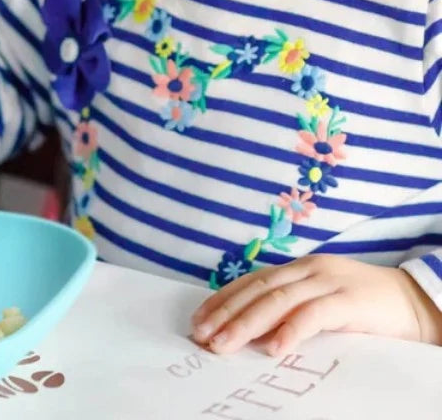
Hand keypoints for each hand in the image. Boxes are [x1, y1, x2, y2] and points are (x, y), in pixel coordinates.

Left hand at [191, 254, 441, 353]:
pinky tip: (272, 348)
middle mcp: (307, 270)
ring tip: (224, 345)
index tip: (198, 320)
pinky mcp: (349, 301)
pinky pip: (313, 315)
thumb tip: (252, 332)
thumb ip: (292, 309)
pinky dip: (290, 331)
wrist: (418, 302)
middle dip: (226, 313)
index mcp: (298, 269)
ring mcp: (328, 283)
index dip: (222, 300)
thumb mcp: (323, 303)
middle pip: (257, 289)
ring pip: (277, 300)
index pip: (251, 282)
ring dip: (246, 323)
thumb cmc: (367, 308)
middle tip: (202, 336)